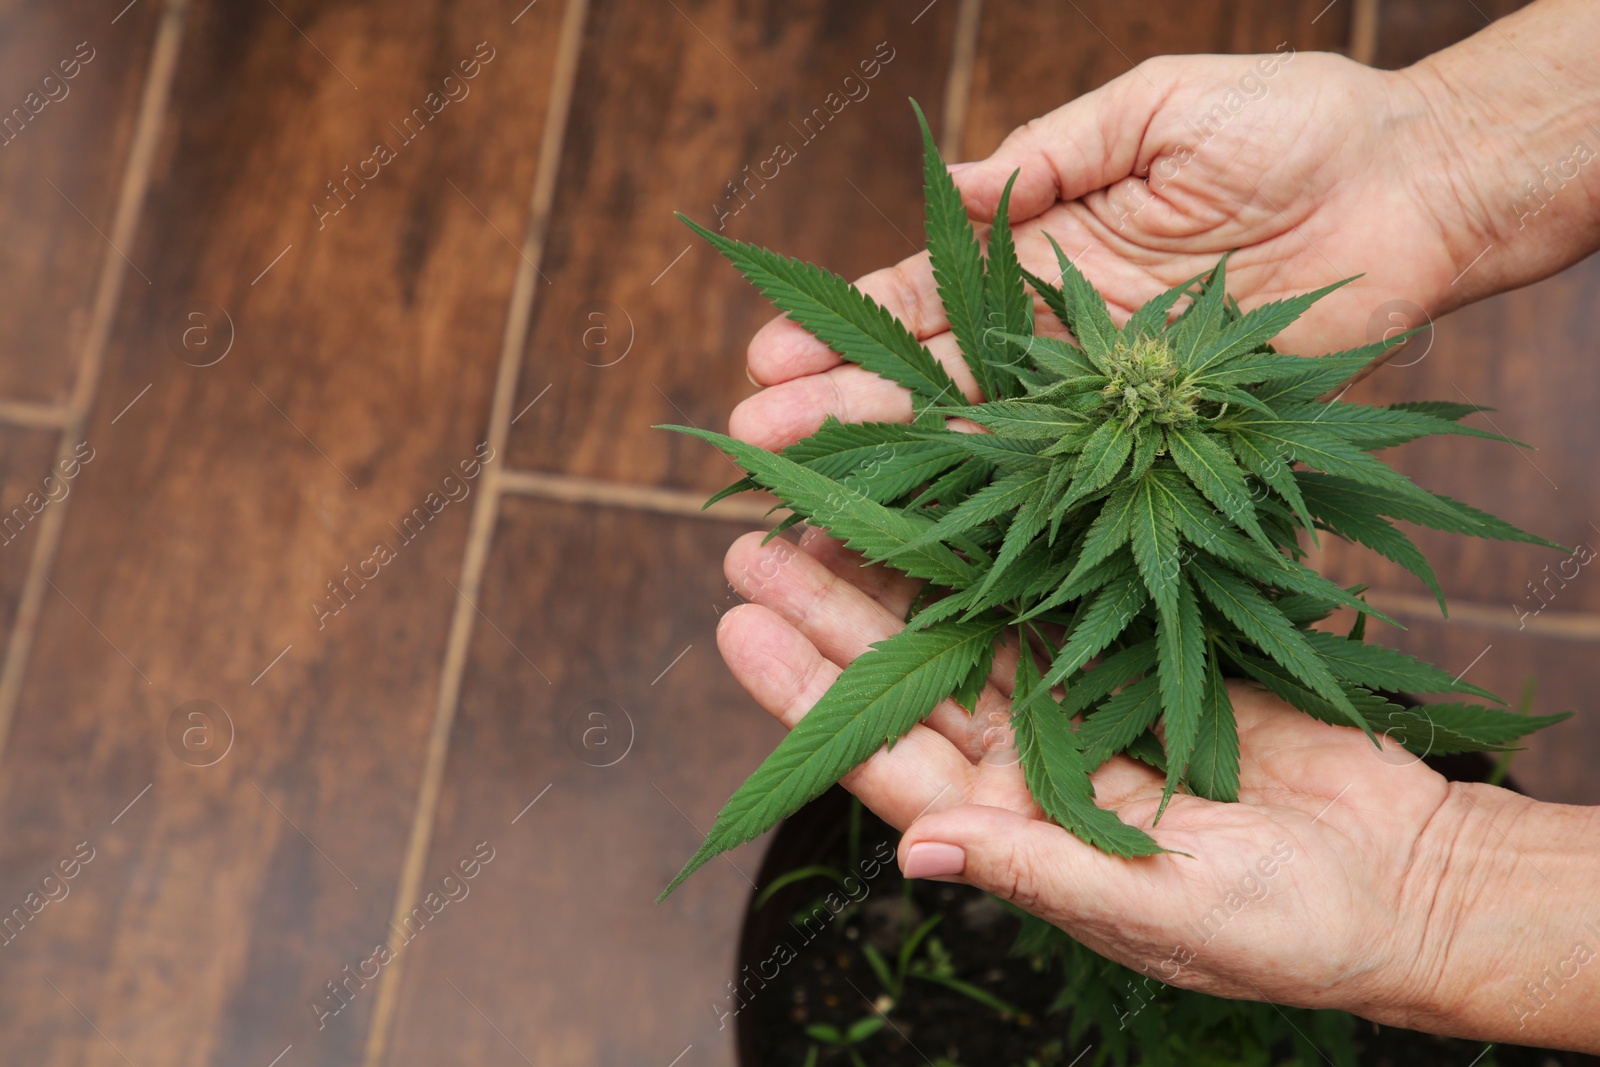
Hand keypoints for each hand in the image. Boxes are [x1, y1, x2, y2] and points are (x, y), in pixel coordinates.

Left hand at [715, 526, 1599, 1046]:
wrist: (1403, 880)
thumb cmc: (1289, 924)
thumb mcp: (1165, 908)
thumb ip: (1042, 869)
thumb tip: (921, 852)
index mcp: (1016, 834)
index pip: (887, 761)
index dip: (809, 696)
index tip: (741, 626)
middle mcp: (1025, 771)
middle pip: (904, 684)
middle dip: (825, 617)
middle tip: (750, 546)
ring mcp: (1076, 714)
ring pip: (961, 634)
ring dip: (893, 578)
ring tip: (822, 512)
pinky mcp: (1132, 665)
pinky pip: (1045, 604)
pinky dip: (995, 558)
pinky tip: (946, 506)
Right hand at [731, 50, 1478, 450]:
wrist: (1409, 185)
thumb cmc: (1289, 125)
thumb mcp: (1153, 109)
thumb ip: (1052, 149)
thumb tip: (957, 175)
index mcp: (1045, 248)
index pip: (925, 294)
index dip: (850, 323)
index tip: (771, 348)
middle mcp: (1060, 330)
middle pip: (933, 375)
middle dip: (842, 404)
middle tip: (755, 433)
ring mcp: (1109, 390)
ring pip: (986, 433)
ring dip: (896, 459)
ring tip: (804, 482)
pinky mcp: (1167, 431)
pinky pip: (1077, 468)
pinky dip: (1004, 492)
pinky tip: (928, 513)